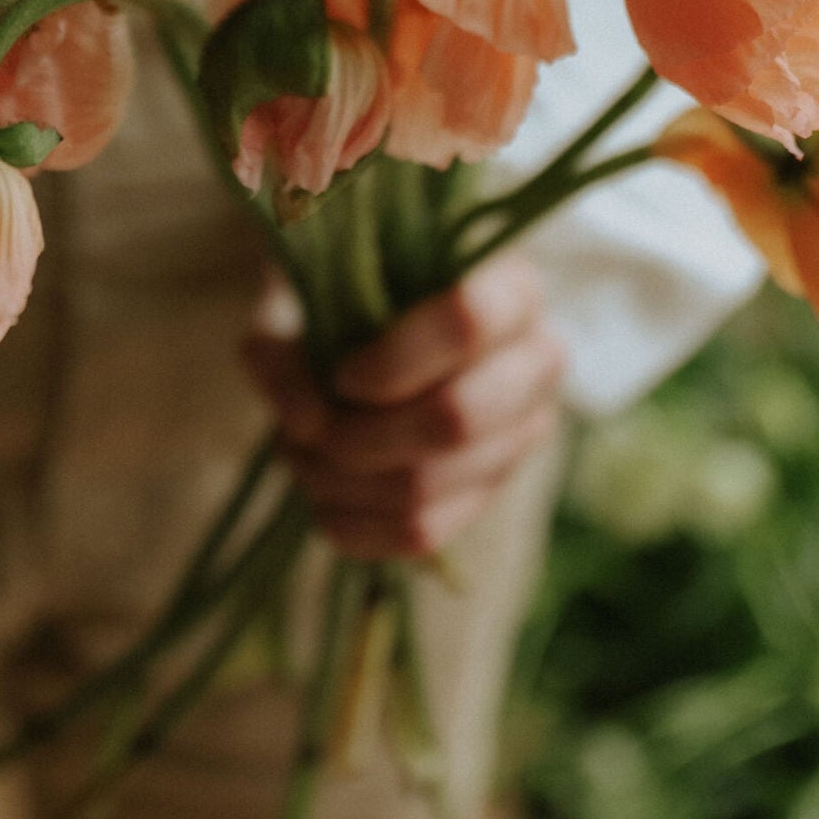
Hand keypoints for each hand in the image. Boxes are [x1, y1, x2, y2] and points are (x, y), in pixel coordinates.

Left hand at [243, 253, 564, 559]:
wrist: (367, 319)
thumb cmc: (340, 287)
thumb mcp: (298, 287)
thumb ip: (284, 340)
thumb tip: (307, 423)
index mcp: (508, 285)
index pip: (467, 321)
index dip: (395, 359)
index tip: (342, 375)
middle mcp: (535, 360)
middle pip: (457, 419)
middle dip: (361, 436)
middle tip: (307, 429)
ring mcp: (520, 433)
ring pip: (431, 485)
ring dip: (342, 482)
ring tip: (298, 452)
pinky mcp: (489, 490)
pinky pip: (422, 532)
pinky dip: (354, 524)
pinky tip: (320, 495)